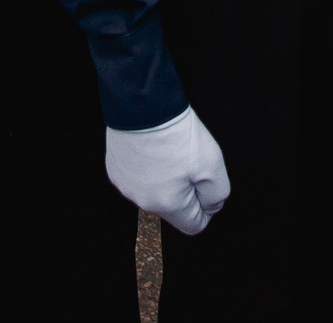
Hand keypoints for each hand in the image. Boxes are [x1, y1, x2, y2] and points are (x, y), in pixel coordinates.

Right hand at [104, 107, 230, 234]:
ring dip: (166, 180)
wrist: (142, 105)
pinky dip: (148, 168)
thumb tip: (211, 206)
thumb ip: (217, 194)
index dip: (206, 206)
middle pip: (174, 209)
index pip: (194, 225)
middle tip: (189, 161)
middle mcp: (143, 202)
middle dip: (186, 191)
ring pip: (155, 193)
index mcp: (168, 205)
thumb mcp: (213, 164)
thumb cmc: (177, 134)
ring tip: (170, 151)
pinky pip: (138, 179)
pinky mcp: (115, 170)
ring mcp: (126, 186)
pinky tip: (152, 148)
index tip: (206, 182)